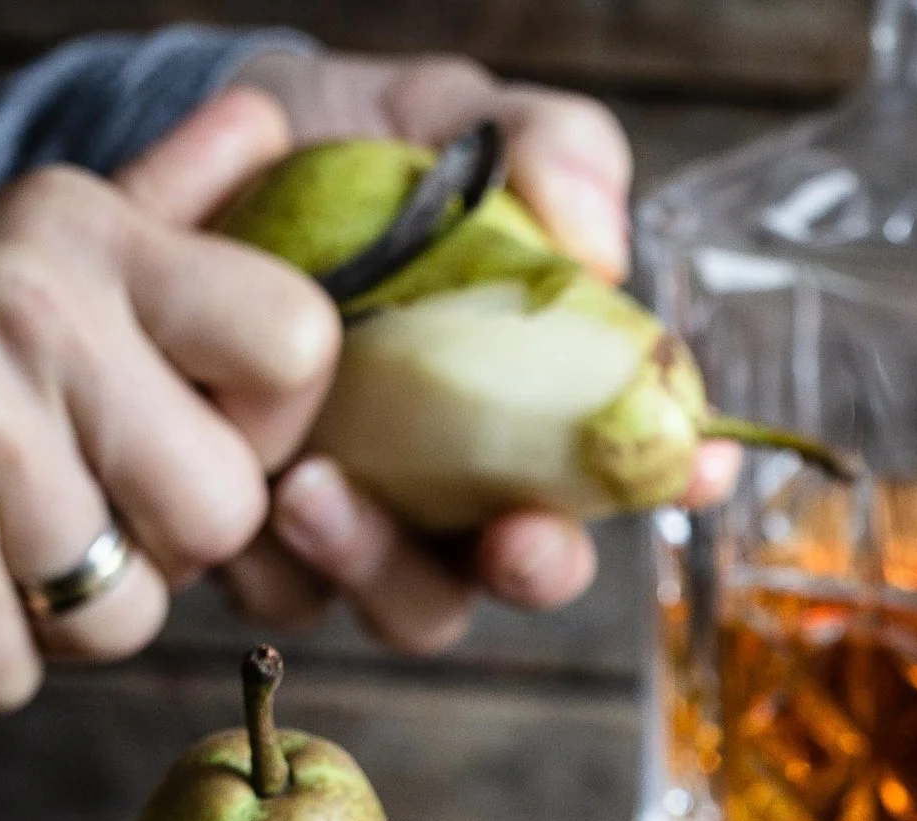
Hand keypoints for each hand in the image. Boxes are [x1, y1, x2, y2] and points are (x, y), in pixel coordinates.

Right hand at [0, 89, 333, 710]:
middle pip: (226, 512)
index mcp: (76, 237)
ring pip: (128, 617)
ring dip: (53, 616)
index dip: (262, 426)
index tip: (176, 433)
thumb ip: (158, 209)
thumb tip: (271, 131)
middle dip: (154, 549)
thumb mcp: (13, 257)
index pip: (298, 342)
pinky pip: (21, 674)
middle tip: (46, 506)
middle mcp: (28, 316)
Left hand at [211, 51, 735, 651]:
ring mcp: (368, 526)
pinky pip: (273, 585)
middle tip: (510, 534)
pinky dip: (261, 549)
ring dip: (371, 564)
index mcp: (542, 413)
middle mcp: (465, 492)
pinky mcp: (263, 538)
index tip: (696, 468)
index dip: (671, 478)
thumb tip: (597, 242)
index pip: (630, 468)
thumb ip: (548, 151)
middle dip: (530, 567)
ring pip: (399, 604)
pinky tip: (230, 463)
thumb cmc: (370, 154)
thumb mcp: (462, 121)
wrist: (221, 165)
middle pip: (522, 575)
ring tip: (310, 488)